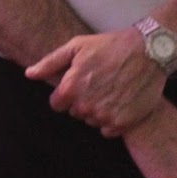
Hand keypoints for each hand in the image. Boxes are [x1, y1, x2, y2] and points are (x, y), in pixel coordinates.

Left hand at [25, 27, 165, 135]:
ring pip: (91, 121)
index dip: (65, 94)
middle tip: (97, 84)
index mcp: (71, 88)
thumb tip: (29, 74)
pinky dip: (112, 120)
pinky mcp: (124, 123)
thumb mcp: (76, 47)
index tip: (77, 85)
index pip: (57, 104)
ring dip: (97, 111)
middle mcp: (86, 105)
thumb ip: (50, 63)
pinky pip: (108, 131)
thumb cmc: (109, 46)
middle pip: (75, 113)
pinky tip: (119, 103)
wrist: (147, 52)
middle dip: (81, 101)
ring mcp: (105, 116)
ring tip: (110, 91)